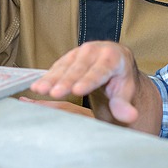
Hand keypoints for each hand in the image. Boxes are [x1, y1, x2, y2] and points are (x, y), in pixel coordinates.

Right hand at [30, 41, 160, 132]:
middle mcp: (95, 51)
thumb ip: (124, 103)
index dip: (88, 81)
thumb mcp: (126, 90)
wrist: (114, 60)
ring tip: (39, 90)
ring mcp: (80, 52)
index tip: (77, 91)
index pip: (100, 71)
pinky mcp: (69, 57)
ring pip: (65, 66)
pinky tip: (37, 86)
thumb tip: (130, 116)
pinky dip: (47, 76)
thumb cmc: (120, 77)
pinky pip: (57, 67)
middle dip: (65, 81)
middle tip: (54, 93)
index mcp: (113, 57)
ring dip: (51, 78)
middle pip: (79, 68)